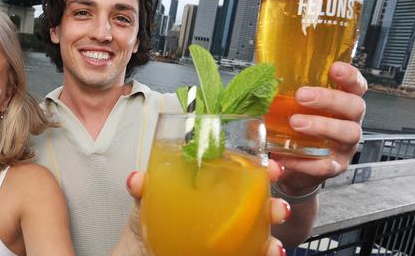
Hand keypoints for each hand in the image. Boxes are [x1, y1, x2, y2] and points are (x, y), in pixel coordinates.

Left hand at [120, 160, 290, 255]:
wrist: (143, 250)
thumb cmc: (149, 217)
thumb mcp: (146, 198)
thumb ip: (143, 188)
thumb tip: (137, 180)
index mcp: (211, 184)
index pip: (243, 171)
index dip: (262, 168)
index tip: (273, 169)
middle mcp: (226, 207)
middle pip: (259, 203)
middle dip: (275, 204)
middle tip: (278, 209)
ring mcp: (229, 232)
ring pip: (261, 232)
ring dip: (274, 238)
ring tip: (273, 245)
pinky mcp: (230, 251)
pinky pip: (252, 253)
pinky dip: (264, 254)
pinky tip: (268, 255)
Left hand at [272, 61, 366, 193]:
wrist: (292, 166)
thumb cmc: (293, 130)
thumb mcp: (287, 108)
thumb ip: (279, 93)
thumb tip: (259, 77)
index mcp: (340, 103)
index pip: (355, 85)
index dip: (349, 76)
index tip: (334, 68)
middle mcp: (349, 122)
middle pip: (354, 106)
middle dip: (329, 99)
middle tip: (302, 96)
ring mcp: (345, 146)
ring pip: (347, 133)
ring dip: (321, 125)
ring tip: (296, 123)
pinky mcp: (335, 167)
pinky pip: (327, 165)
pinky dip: (307, 161)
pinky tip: (289, 156)